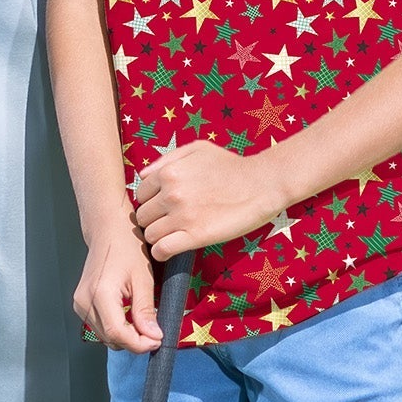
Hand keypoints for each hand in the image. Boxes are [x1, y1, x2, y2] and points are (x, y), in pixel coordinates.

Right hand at [74, 221, 166, 352]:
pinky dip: (117, 328)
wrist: (107, 228)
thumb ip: (145, 310)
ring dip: (126, 336)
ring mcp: (80, 303)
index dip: (140, 344)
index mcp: (100, 294)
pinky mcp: (81, 303)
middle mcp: (85, 301)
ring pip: (105, 336)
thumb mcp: (143, 278)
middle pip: (111, 339)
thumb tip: (152, 337)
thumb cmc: (126, 245)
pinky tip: (129, 316)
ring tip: (142, 321)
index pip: (118, 335)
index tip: (157, 340)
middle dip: (135, 341)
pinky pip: (100, 327)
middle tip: (154, 331)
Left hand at [131, 141, 287, 258]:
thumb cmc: (230, 165)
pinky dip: (161, 252)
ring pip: (150, 235)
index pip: (140, 194)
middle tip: (166, 223)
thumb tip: (143, 176)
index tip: (160, 208)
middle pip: (142, 216)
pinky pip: (162, 250)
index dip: (149, 202)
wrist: (261, 184)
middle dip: (152, 220)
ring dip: (157, 237)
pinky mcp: (196, 236)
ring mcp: (182, 216)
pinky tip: (169, 250)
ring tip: (170, 236)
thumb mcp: (196, 149)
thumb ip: (166, 159)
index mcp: (168, 172)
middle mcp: (170, 194)